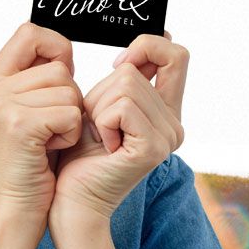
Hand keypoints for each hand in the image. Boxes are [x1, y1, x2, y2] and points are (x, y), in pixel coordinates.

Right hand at [0, 23, 83, 225]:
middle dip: (69, 98)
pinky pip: (71, 112)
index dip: (56, 47)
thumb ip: (37, 81)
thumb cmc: (30, 163)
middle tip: (50, 128)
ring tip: (49, 140)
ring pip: (68, 90)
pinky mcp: (19, 123)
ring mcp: (1, 104)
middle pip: (58, 67)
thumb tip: (64, 51)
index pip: (30, 32)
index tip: (63, 76)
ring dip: (71, 118)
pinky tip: (51, 150)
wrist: (16, 208)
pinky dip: (71, 134)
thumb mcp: (27, 113)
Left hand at [51, 32, 186, 226]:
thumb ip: (125, 80)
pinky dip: (101, 121)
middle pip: (133, 71)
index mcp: (167, 112)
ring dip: (97, 108)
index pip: (176, 56)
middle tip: (98, 127)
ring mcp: (168, 136)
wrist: (71, 201)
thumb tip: (140, 49)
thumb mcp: (102, 106)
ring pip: (125, 85)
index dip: (148, 47)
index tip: (120, 64)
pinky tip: (103, 145)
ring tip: (99, 137)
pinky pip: (121, 107)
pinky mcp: (154, 147)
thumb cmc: (79, 155)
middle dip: (101, 93)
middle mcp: (175, 123)